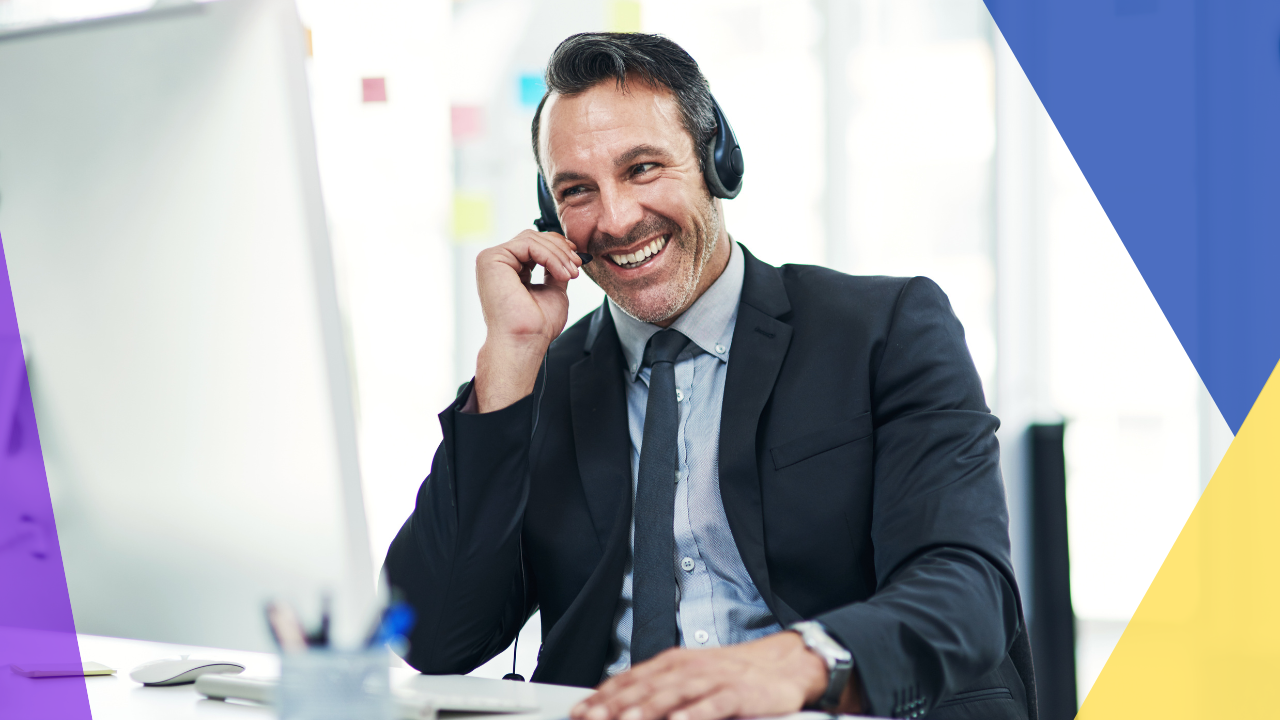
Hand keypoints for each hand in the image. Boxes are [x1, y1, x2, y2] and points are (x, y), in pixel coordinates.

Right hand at [474, 230, 583, 411]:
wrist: (524, 342)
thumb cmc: (535, 326)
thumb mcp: (552, 290)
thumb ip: (554, 270)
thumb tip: (567, 255)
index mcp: (509, 270)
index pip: (534, 245)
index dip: (558, 247)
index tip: (576, 260)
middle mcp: (498, 263)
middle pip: (533, 237)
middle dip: (560, 249)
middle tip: (576, 266)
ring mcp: (492, 260)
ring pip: (532, 238)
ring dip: (558, 254)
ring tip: (570, 274)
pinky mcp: (491, 259)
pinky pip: (528, 244)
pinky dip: (550, 256)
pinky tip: (560, 273)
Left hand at [569, 631, 860, 719]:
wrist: (783, 665)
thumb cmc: (734, 674)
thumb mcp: (692, 674)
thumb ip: (660, 687)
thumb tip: (622, 706)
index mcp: (673, 662)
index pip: (630, 679)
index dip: (602, 696)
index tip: (579, 711)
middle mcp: (688, 667)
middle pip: (645, 687)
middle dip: (614, 706)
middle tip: (591, 719)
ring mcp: (713, 679)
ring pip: (673, 694)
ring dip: (646, 709)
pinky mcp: (738, 692)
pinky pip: (713, 705)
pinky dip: (695, 714)